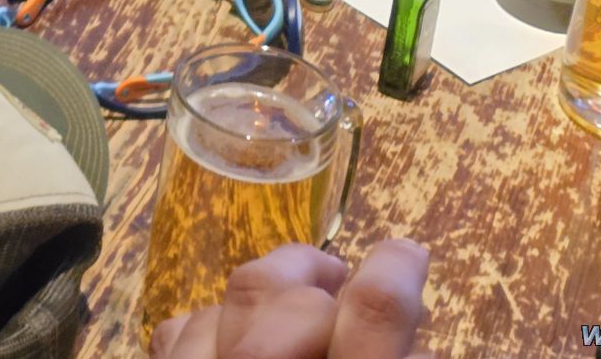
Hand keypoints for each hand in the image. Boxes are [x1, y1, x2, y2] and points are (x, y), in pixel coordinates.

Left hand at [149, 242, 433, 358]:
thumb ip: (392, 354)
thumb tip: (417, 337)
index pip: (376, 313)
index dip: (396, 273)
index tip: (408, 251)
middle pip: (294, 299)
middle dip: (319, 280)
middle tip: (343, 283)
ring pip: (236, 297)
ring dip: (271, 288)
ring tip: (296, 298)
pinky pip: (182, 331)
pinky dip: (214, 323)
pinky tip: (236, 337)